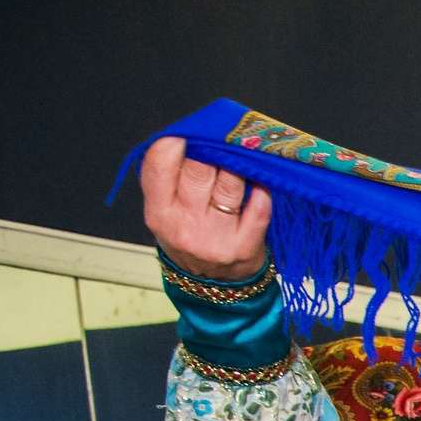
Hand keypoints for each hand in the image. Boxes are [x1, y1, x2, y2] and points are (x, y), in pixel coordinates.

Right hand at [138, 136, 272, 278]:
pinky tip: (260, 185)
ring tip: (241, 159)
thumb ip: (169, 177)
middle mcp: (184, 226)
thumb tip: (191, 134)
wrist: (213, 286)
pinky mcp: (244, 248)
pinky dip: (262, 191)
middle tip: (223, 142)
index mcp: (158, 212)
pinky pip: (258, 209)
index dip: (175, 142)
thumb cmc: (189, 235)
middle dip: (212, 149)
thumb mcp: (166, 211)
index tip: (191, 133)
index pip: (159, 165)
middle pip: (199, 169)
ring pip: (231, 184)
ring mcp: (215, 238)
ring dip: (239, 166)